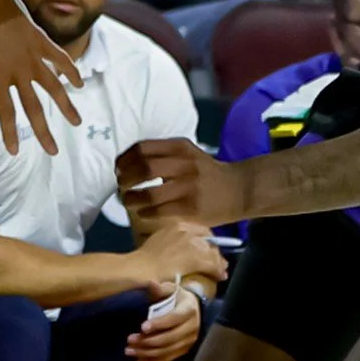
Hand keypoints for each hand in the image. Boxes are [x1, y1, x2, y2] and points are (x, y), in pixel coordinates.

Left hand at [0, 0, 82, 154]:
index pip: (5, 112)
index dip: (10, 133)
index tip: (15, 152)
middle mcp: (19, 68)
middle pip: (35, 106)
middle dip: (44, 131)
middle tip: (54, 152)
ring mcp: (32, 53)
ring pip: (54, 85)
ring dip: (66, 105)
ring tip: (77, 122)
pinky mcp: (39, 38)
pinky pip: (60, 57)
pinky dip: (70, 70)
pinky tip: (79, 83)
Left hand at [115, 138, 251, 228]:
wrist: (241, 189)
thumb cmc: (208, 173)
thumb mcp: (189, 155)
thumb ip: (164, 155)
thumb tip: (129, 164)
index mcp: (181, 147)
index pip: (143, 148)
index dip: (125, 159)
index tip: (118, 168)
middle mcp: (184, 164)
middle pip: (143, 168)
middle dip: (125, 178)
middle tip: (120, 185)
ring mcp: (188, 187)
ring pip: (149, 193)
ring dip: (131, 198)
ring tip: (127, 201)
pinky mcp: (192, 208)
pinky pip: (160, 211)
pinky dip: (145, 212)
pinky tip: (142, 213)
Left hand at [126, 286, 204, 360]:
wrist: (192, 308)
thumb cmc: (177, 297)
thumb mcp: (170, 288)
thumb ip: (160, 289)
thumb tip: (151, 283)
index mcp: (188, 310)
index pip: (174, 319)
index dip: (159, 324)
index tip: (142, 327)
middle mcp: (191, 328)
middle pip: (169, 339)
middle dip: (148, 341)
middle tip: (129, 340)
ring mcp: (188, 342)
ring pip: (166, 351)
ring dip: (146, 353)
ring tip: (129, 351)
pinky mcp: (183, 351)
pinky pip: (167, 360)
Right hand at [136, 217, 231, 287]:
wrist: (141, 268)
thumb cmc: (144, 258)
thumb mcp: (159, 241)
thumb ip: (172, 241)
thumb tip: (179, 250)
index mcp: (177, 224)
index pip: (200, 230)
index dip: (206, 241)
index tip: (207, 250)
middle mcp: (187, 230)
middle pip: (209, 240)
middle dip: (214, 251)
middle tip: (217, 262)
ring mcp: (193, 243)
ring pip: (213, 253)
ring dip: (218, 263)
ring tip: (221, 272)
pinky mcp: (197, 258)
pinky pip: (213, 265)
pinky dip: (218, 271)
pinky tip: (220, 277)